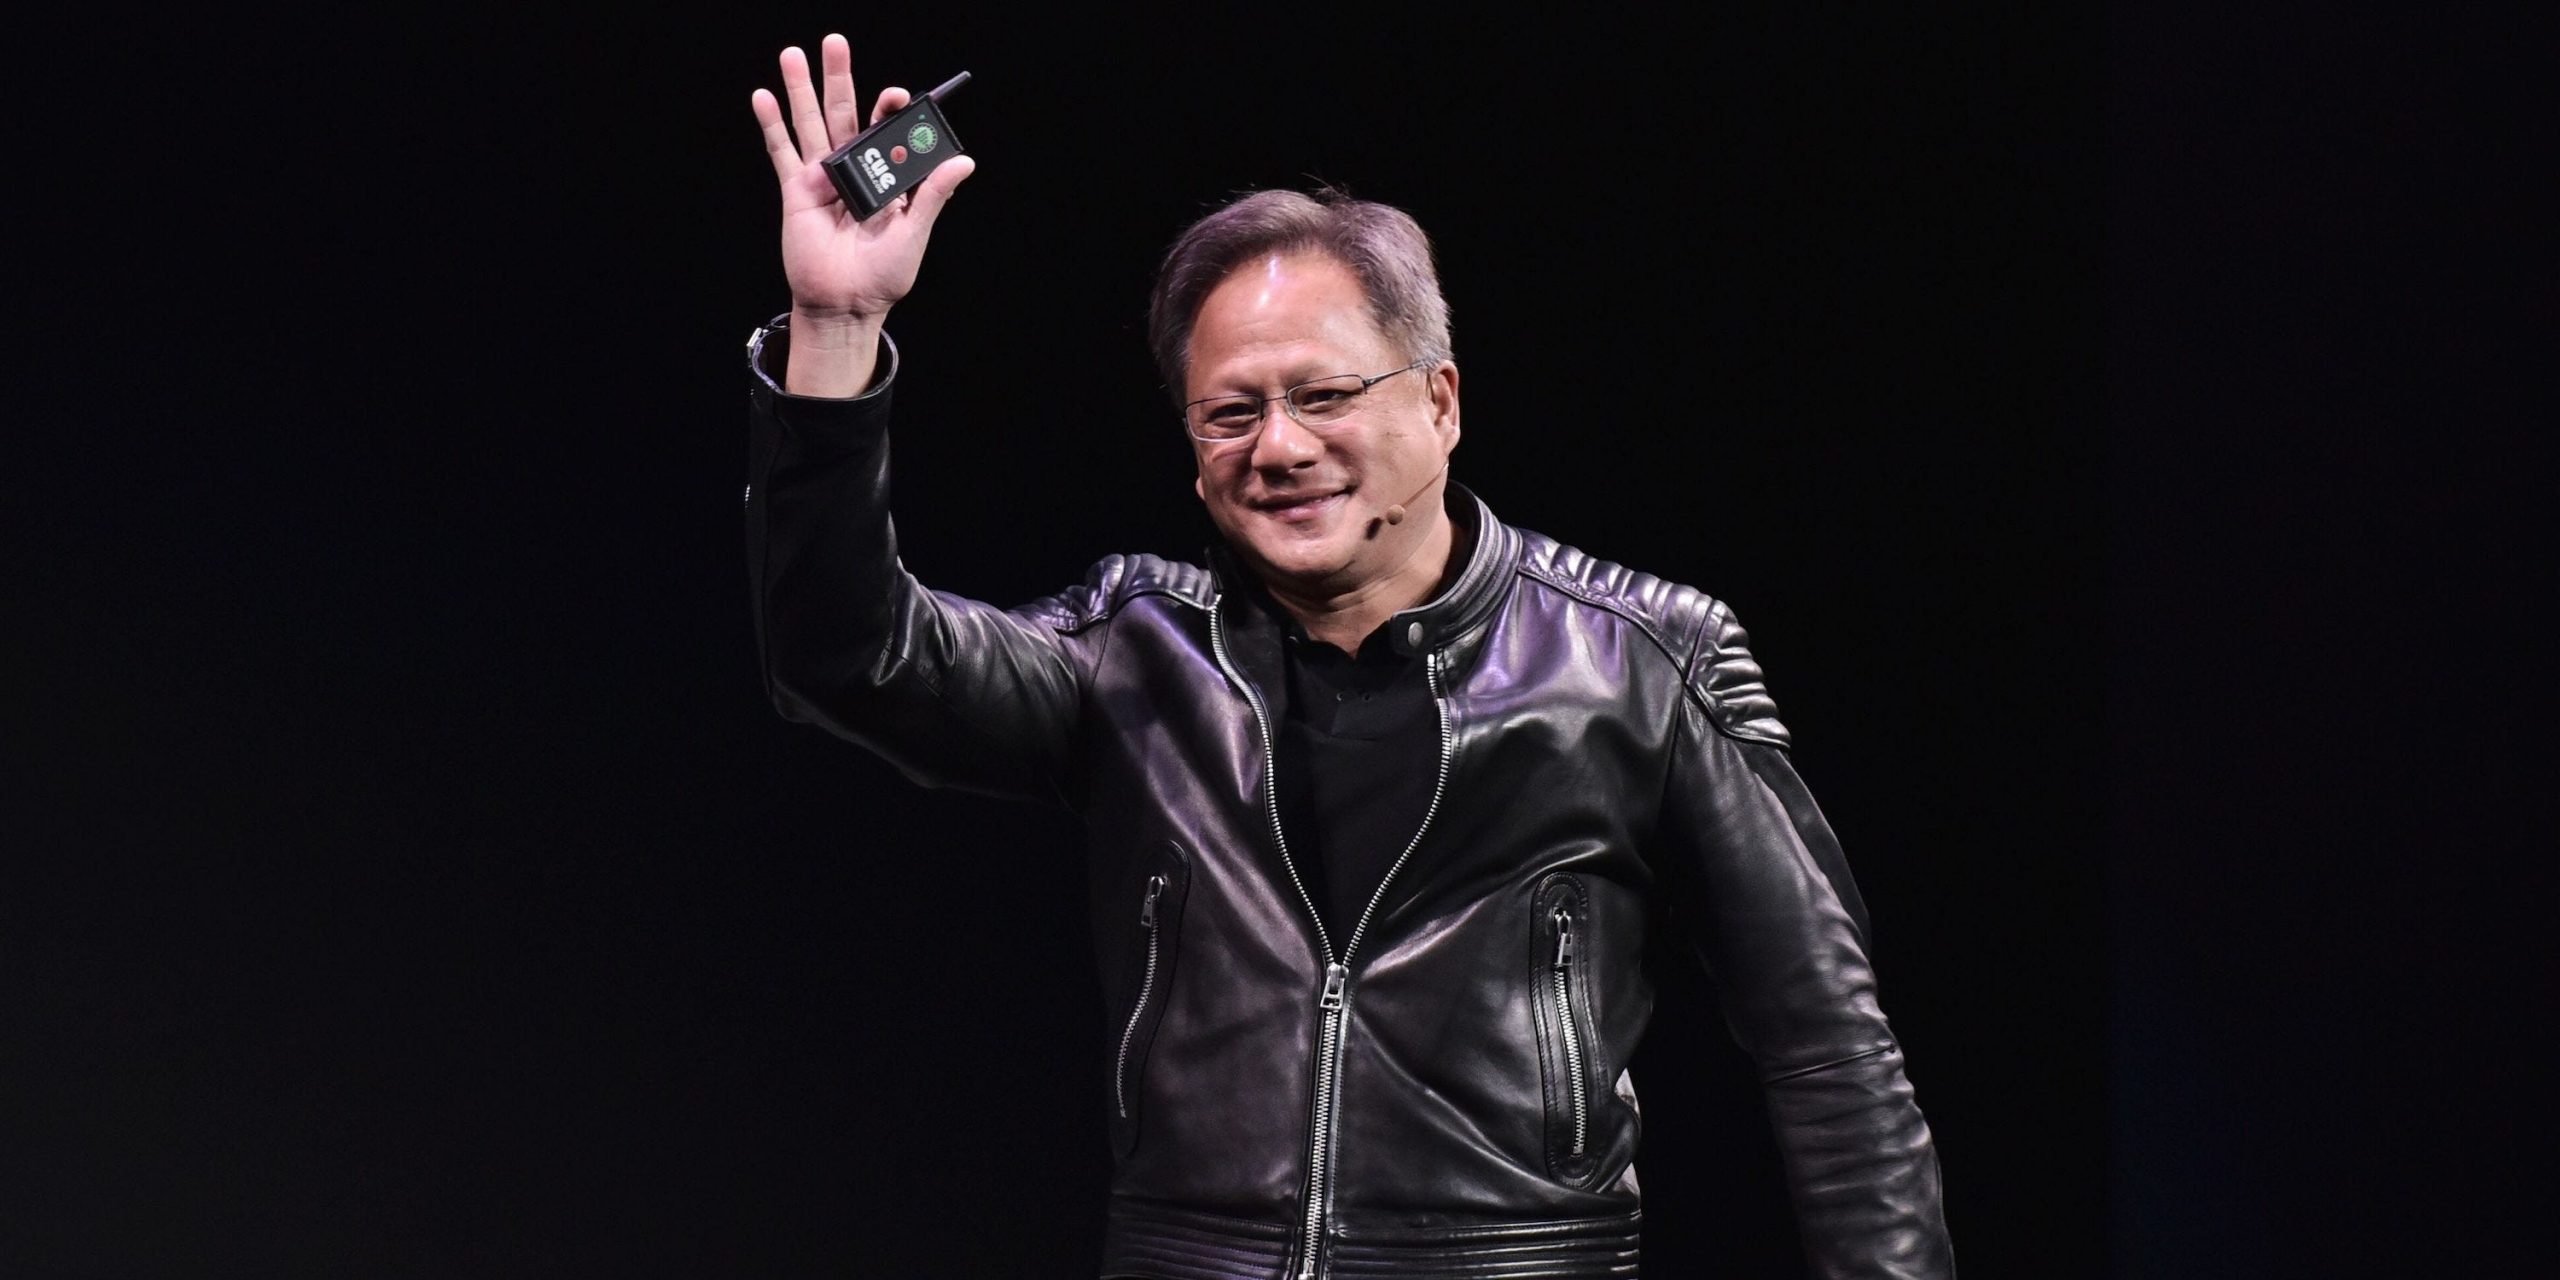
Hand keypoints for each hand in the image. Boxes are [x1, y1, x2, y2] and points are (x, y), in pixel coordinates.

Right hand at [751, 35, 974, 391]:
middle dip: (838, 78)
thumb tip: (963, 162)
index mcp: (887, 178)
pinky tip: (763, 96)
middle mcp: (855, 171)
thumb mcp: (914, 235)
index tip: (896, 95)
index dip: (891, 109)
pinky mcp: (796, 192)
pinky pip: (782, 152)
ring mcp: (823, 178)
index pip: (888, 132)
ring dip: (800, 89)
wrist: (845, 305)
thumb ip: (933, 196)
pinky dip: (771, 125)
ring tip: (792, 54)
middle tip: (835, 41)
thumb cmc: (883, 277)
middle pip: (845, 114)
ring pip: (810, 124)